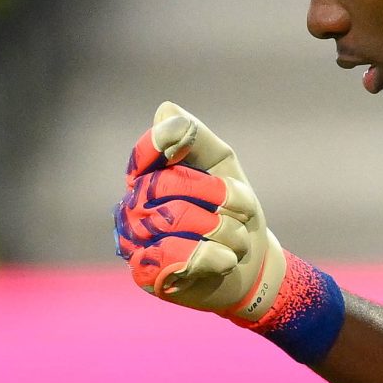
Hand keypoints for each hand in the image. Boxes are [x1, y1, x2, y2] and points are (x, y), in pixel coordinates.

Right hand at [115, 102, 288, 322]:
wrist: (251, 266)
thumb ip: (197, 138)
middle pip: (168, 185)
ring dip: (225, 230)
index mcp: (147, 177)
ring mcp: (134, 242)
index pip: (147, 150)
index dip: (170, 143)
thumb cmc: (233, 213)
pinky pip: (175, 255)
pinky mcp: (145, 274)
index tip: (202, 156)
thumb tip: (164, 108)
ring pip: (175, 219)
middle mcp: (132, 207)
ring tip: (237, 240)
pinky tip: (227, 260)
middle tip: (243, 211)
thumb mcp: (224, 168)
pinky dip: (213, 256)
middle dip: (219, 197)